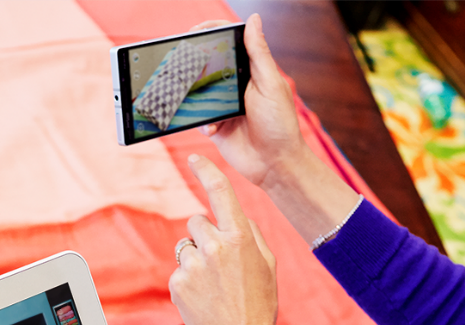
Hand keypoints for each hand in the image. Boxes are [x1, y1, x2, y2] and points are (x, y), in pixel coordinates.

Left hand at [171, 154, 281, 324]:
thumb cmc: (260, 303)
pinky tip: (204, 298)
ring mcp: (193, 267)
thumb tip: (234, 215)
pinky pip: (179, 271)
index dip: (207, 171)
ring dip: (196, 260)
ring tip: (214, 286)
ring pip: (185, 247)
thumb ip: (250, 233)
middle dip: (204, 236)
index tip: (194, 158)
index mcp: (240, 238)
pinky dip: (188, 282)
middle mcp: (214, 248)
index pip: (220, 193)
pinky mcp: (177, 284)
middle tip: (219, 263)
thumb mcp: (267, 263)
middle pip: (196, 221)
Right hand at [191, 15, 306, 191]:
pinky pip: (198, 118)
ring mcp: (224, 106)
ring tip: (197, 100)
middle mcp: (236, 85)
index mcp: (252, 70)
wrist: (274, 165)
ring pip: (199, 92)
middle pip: (210, 65)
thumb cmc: (280, 125)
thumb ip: (259, 53)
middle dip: (196, 64)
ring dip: (196, 96)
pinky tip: (213, 128)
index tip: (197, 30)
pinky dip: (202, 122)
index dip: (214, 32)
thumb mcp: (270, 85)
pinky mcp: (215, 126)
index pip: (231, 42)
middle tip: (184, 62)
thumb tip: (253, 19)